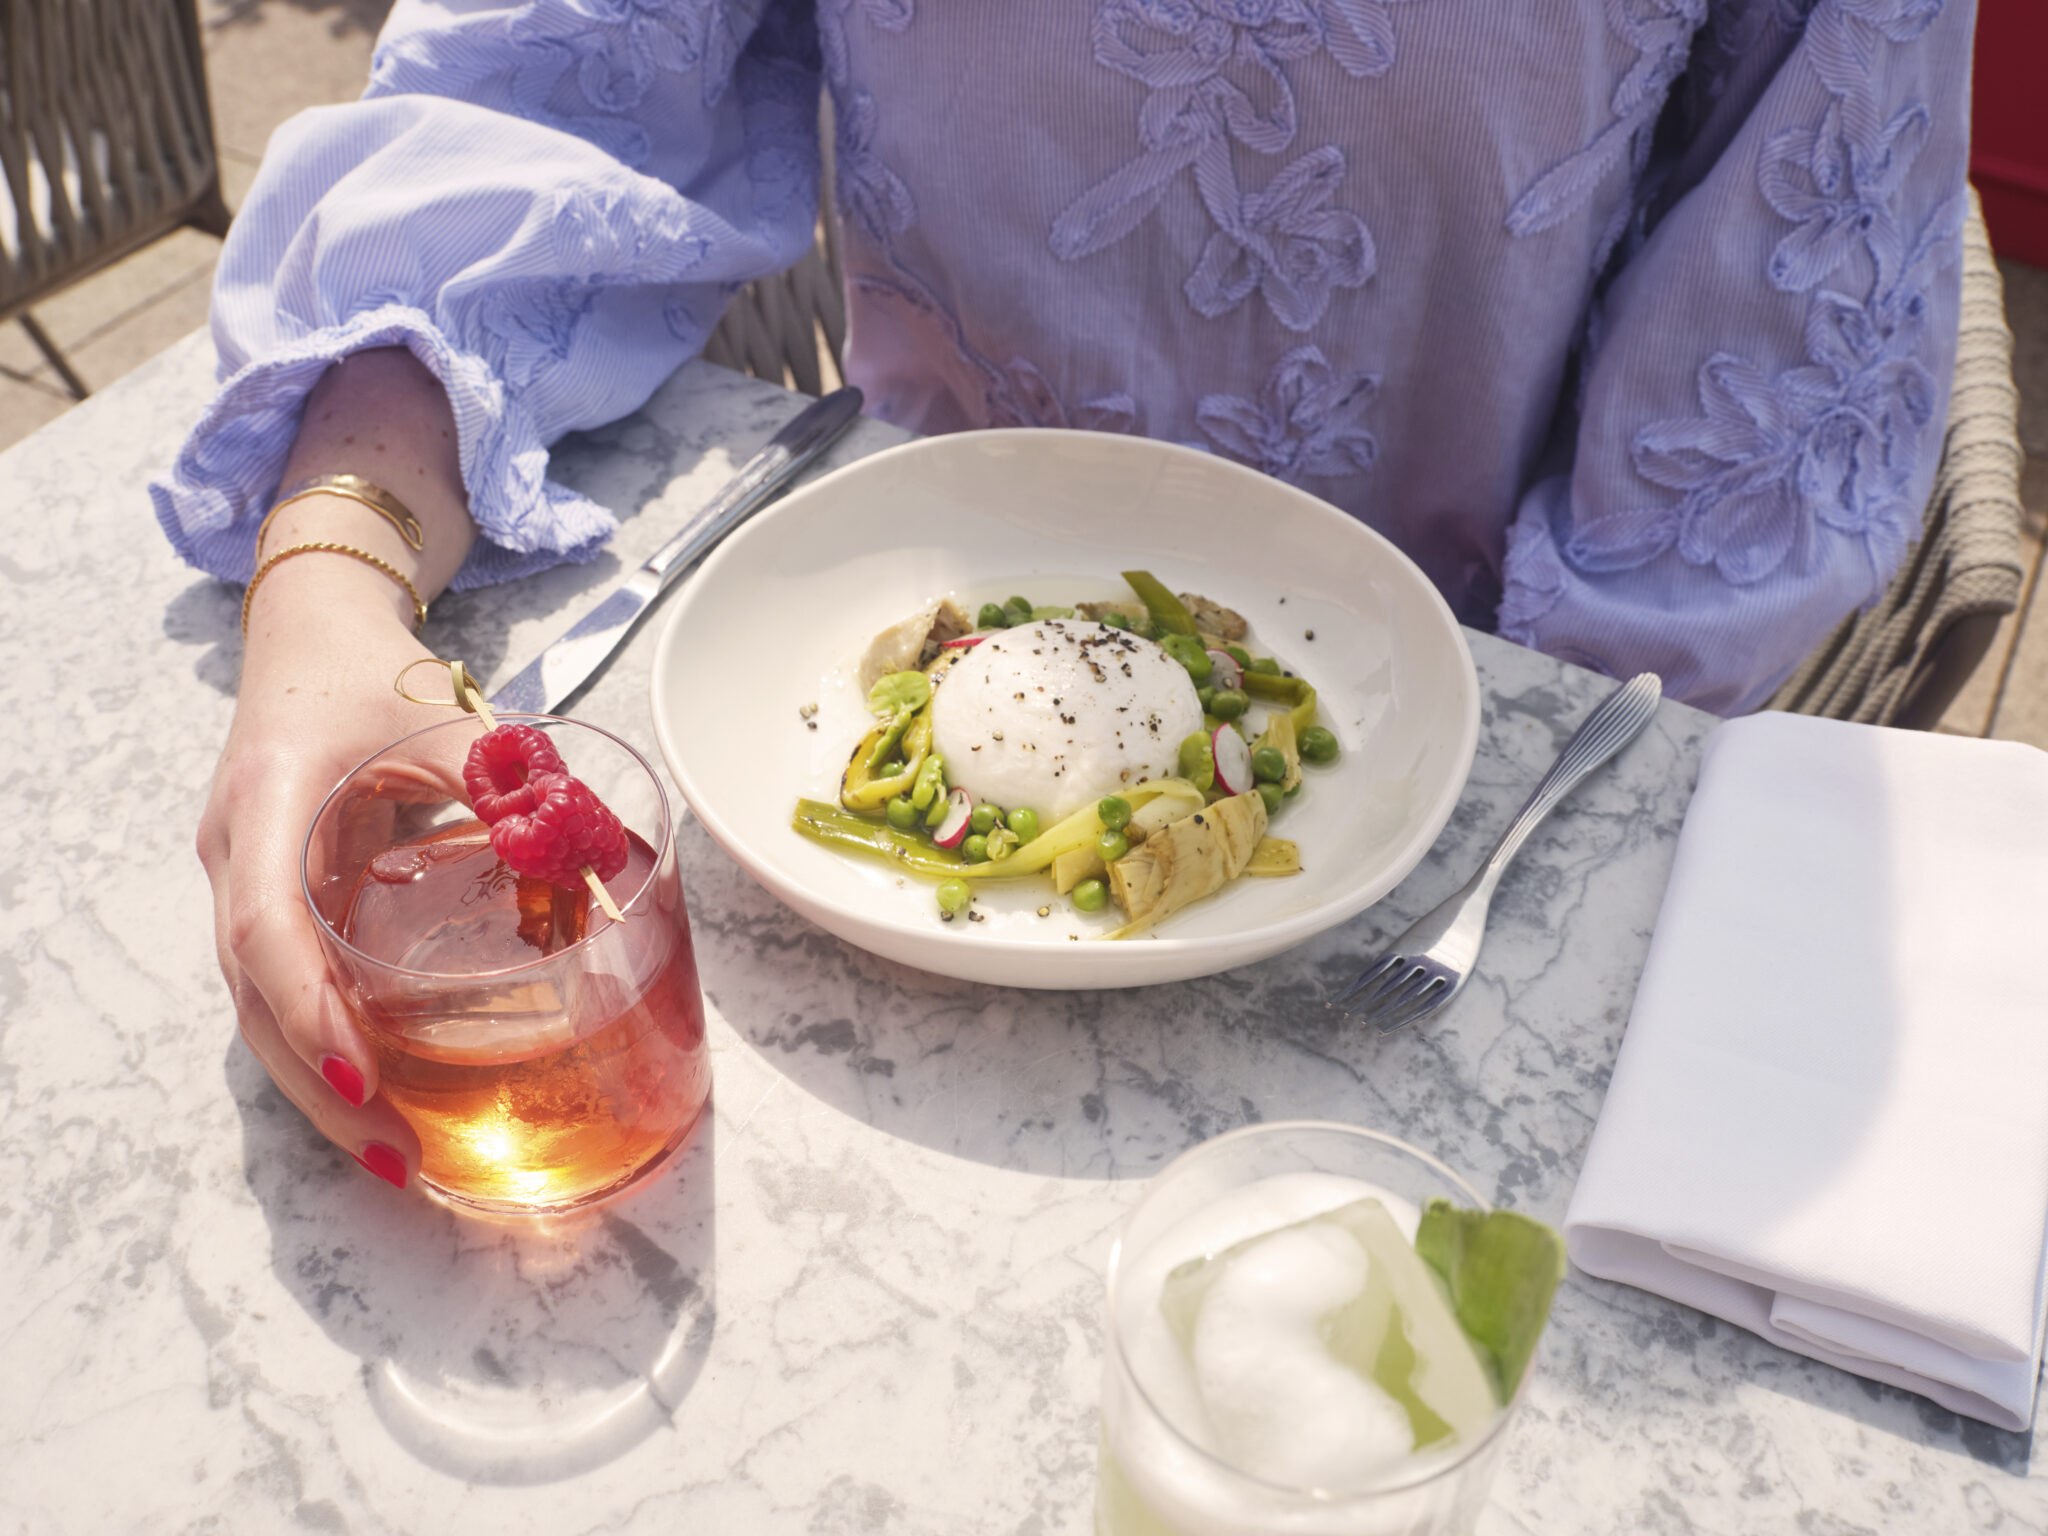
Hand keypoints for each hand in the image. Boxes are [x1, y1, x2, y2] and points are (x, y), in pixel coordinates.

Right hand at [202, 347, 476, 1187]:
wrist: (311, 634)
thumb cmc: (373, 671)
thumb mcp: (446, 711)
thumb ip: (514, 776)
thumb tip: (593, 852)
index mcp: (268, 804)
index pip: (265, 927)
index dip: (311, 1008)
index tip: (365, 1076)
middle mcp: (238, 857)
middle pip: (258, 1000)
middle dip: (326, 1088)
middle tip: (404, 1159)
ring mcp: (248, 886)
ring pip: (265, 1011)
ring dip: (326, 1087)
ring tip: (403, 1157)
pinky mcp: (275, 905)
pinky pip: (289, 992)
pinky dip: (332, 1049)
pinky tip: (388, 1098)